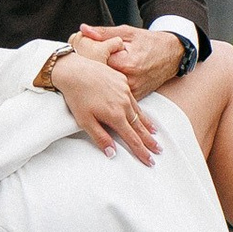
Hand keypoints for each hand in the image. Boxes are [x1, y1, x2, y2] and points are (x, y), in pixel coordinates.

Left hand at [47, 46, 160, 163]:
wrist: (74, 70)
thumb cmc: (77, 96)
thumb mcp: (85, 121)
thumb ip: (100, 138)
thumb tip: (112, 153)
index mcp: (115, 116)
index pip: (132, 138)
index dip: (142, 151)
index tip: (150, 161)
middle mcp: (124, 103)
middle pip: (139, 126)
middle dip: (149, 141)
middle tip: (158, 150)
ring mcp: (124, 91)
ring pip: (139, 112)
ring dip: (146, 124)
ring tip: (154, 133)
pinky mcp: (122, 81)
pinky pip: (133, 98)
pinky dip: (139, 108)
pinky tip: (140, 112)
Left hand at [73, 23, 187, 94]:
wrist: (171, 54)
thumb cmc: (149, 42)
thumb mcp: (127, 32)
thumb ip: (103, 33)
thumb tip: (84, 30)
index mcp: (126, 62)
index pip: (97, 65)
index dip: (86, 61)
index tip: (78, 58)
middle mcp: (130, 79)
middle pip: (101, 81)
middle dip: (91, 74)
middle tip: (82, 69)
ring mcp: (134, 90)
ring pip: (109, 92)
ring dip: (99, 85)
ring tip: (91, 79)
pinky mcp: (137, 96)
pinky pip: (119, 98)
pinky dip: (111, 92)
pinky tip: (104, 87)